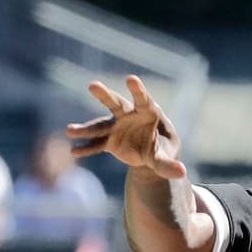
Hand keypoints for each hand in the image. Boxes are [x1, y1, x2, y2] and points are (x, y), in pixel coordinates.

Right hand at [66, 75, 186, 179]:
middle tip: (93, 85)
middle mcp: (129, 115)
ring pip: (101, 124)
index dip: (138, 90)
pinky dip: (87, 148)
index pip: (143, 100)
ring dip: (86, 128)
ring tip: (70, 130)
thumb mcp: (167, 156)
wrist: (151, 152)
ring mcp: (117, 126)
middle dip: (105, 96)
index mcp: (149, 112)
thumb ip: (169, 163)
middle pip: (116, 103)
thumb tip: (181, 172)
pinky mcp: (109, 140)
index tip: (131, 79)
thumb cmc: (163, 148)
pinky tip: (74, 151)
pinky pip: (97, 144)